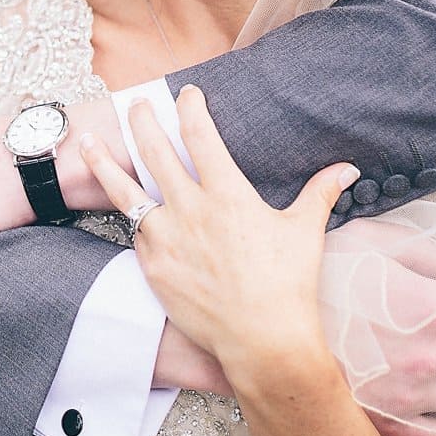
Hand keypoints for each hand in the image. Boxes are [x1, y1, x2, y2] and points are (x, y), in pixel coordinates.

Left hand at [80, 85, 360, 394]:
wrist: (262, 341)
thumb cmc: (287, 285)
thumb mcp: (305, 232)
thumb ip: (320, 192)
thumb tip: (347, 168)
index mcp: (227, 194)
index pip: (201, 136)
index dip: (191, 109)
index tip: (187, 94)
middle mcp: (190, 209)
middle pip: (154, 151)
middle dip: (142, 121)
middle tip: (135, 104)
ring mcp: (165, 238)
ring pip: (124, 190)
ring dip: (104, 162)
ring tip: (88, 140)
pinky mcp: (152, 266)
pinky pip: (134, 233)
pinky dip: (126, 216)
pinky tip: (118, 205)